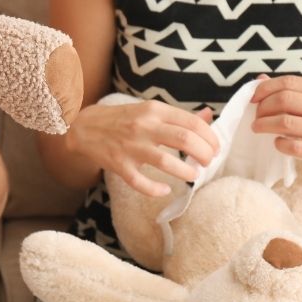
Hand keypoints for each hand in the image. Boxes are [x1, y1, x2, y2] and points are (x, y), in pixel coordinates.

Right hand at [66, 100, 218, 197]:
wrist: (85, 127)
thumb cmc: (123, 119)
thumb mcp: (150, 111)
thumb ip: (179, 116)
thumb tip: (208, 115)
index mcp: (154, 111)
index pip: (191, 122)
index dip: (210, 137)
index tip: (216, 148)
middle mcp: (144, 126)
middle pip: (184, 139)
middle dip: (204, 153)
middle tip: (208, 162)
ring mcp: (131, 147)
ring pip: (165, 161)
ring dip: (186, 171)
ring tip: (193, 175)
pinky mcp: (119, 165)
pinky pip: (140, 182)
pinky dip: (155, 189)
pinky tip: (165, 190)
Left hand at [250, 75, 301, 181]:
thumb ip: (289, 91)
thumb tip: (259, 80)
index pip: (290, 82)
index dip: (266, 88)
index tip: (253, 98)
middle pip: (285, 100)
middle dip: (263, 107)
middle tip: (256, 116)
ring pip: (286, 122)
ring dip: (264, 125)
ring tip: (257, 127)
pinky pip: (293, 146)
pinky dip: (279, 144)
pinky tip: (277, 143)